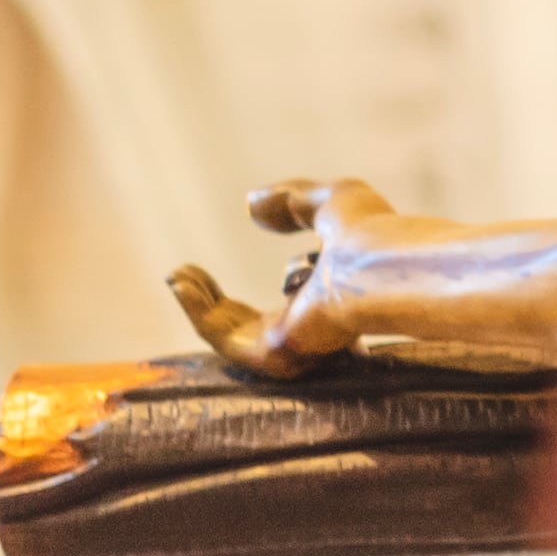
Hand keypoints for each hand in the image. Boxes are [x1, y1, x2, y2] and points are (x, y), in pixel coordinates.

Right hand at [167, 179, 394, 376]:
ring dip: (200, 306)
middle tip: (184, 273)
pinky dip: (199, 313)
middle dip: (213, 302)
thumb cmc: (371, 233)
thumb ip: (293, 201)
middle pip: (252, 325)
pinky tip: (181, 282)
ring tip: (177, 276)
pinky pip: (228, 341)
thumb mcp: (330, 202)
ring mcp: (297, 345)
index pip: (283, 304)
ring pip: (234, 335)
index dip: (240, 291)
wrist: (378, 263)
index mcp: (333, 301)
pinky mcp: (280, 353)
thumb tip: (252, 205)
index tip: (200, 268)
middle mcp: (315, 329)